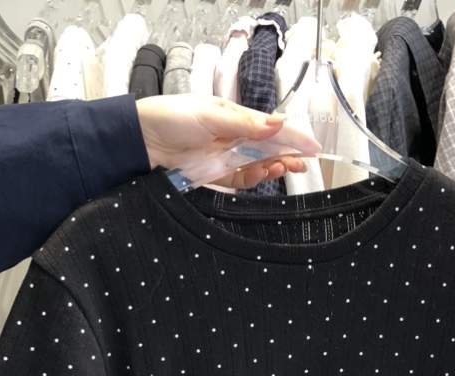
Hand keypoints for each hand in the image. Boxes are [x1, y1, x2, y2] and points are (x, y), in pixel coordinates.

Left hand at [135, 95, 319, 188]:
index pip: (270, 128)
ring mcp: (225, 159)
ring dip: (274, 168)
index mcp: (234, 118)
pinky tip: (264, 174)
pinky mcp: (215, 177)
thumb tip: (278, 123)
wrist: (141, 142)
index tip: (313, 147)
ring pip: (258, 166)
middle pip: (268, 149)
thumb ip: (245, 123)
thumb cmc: (172, 118)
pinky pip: (241, 181)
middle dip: (288, 155)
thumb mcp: (211, 115)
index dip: (292, 136)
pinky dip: (255, 179)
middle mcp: (233, 139)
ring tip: (284, 168)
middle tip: (304, 163)